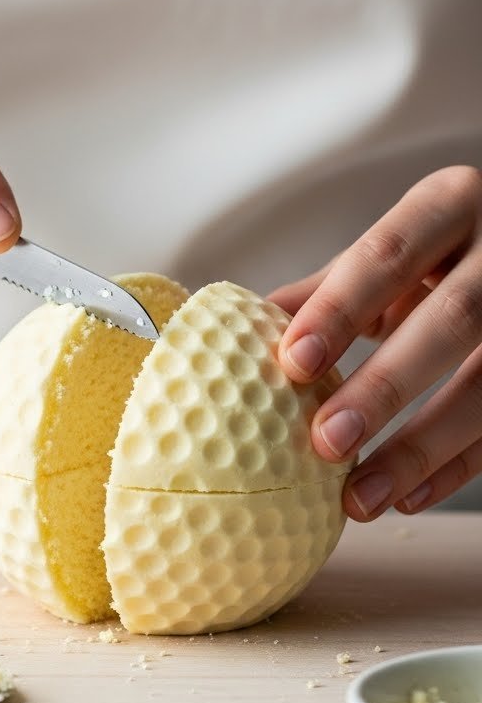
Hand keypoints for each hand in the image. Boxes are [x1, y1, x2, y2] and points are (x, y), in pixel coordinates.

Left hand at [267, 166, 481, 519]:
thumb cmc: (443, 252)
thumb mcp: (396, 251)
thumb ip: (331, 288)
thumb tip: (243, 331)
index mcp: (450, 204)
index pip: (390, 252)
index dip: (341, 307)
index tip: (293, 362)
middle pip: (453, 318)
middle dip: (386, 385)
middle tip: (326, 442)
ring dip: (423, 447)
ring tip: (360, 497)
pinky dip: (458, 467)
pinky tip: (407, 498)